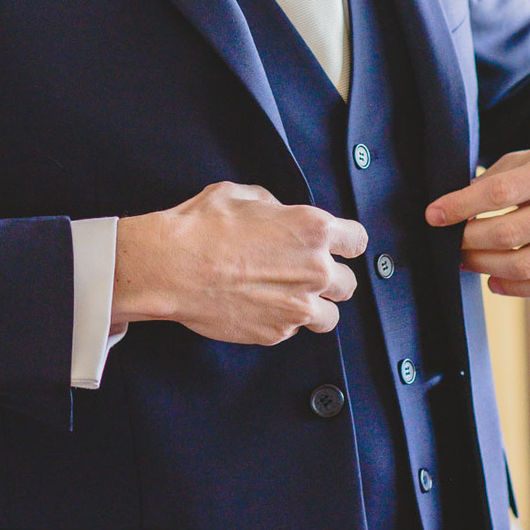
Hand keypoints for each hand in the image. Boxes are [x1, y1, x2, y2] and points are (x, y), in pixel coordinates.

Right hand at [112, 182, 367, 344]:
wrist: (171, 267)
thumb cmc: (201, 227)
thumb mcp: (243, 195)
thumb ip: (276, 208)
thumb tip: (281, 217)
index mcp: (313, 230)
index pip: (357, 241)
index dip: (346, 244)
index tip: (337, 247)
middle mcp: (315, 270)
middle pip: (348, 283)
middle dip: (330, 278)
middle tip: (304, 274)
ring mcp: (297, 306)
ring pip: (330, 316)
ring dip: (315, 307)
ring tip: (289, 298)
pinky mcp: (276, 333)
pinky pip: (293, 331)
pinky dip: (282, 322)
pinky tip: (260, 307)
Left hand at [424, 140, 529, 299]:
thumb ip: (499, 177)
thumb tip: (455, 207)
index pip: (501, 191)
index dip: (461, 206)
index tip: (434, 215)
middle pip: (510, 234)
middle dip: (468, 241)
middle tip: (449, 243)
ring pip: (527, 266)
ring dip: (485, 267)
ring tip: (466, 261)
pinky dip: (515, 289)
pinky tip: (494, 280)